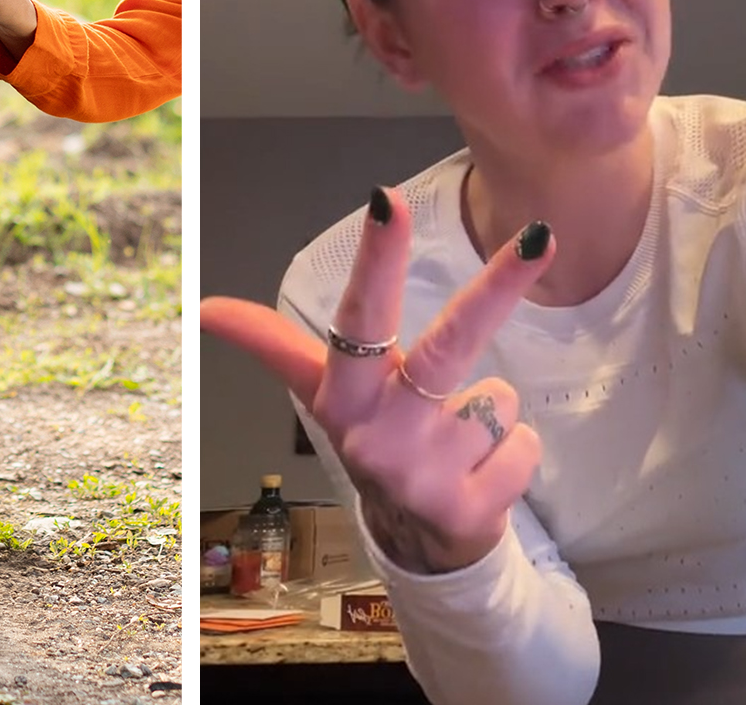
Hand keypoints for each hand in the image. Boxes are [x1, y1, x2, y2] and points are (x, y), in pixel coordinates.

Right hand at [200, 188, 553, 574]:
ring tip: (459, 440)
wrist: (416, 544)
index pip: (358, 318)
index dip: (375, 261)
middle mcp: (379, 434)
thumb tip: (205, 307)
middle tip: (540, 238)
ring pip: (498, 396)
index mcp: (346, 396)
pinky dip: (516, 451)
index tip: (386, 201)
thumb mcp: (327, 398)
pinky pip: (525, 443)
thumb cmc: (378, 444)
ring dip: (492, 410)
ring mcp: (425, 475)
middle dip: (495, 288)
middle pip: (447, 346)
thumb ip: (274, 345)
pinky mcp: (471, 509)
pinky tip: (482, 473)